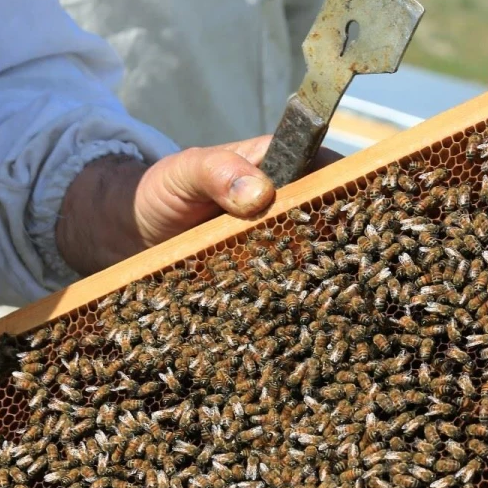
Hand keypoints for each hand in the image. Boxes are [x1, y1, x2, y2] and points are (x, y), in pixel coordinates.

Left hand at [56, 138, 342, 275]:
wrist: (131, 231)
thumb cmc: (161, 190)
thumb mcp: (184, 172)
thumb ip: (217, 173)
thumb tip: (259, 193)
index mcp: (281, 166)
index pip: (329, 171)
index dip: (349, 191)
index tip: (356, 216)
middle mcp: (287, 205)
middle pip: (331, 222)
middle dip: (344, 244)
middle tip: (349, 271)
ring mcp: (276, 244)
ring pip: (314, 260)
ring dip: (322, 280)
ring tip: (334, 303)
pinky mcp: (262, 277)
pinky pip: (284, 288)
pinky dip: (291, 302)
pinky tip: (301, 322)